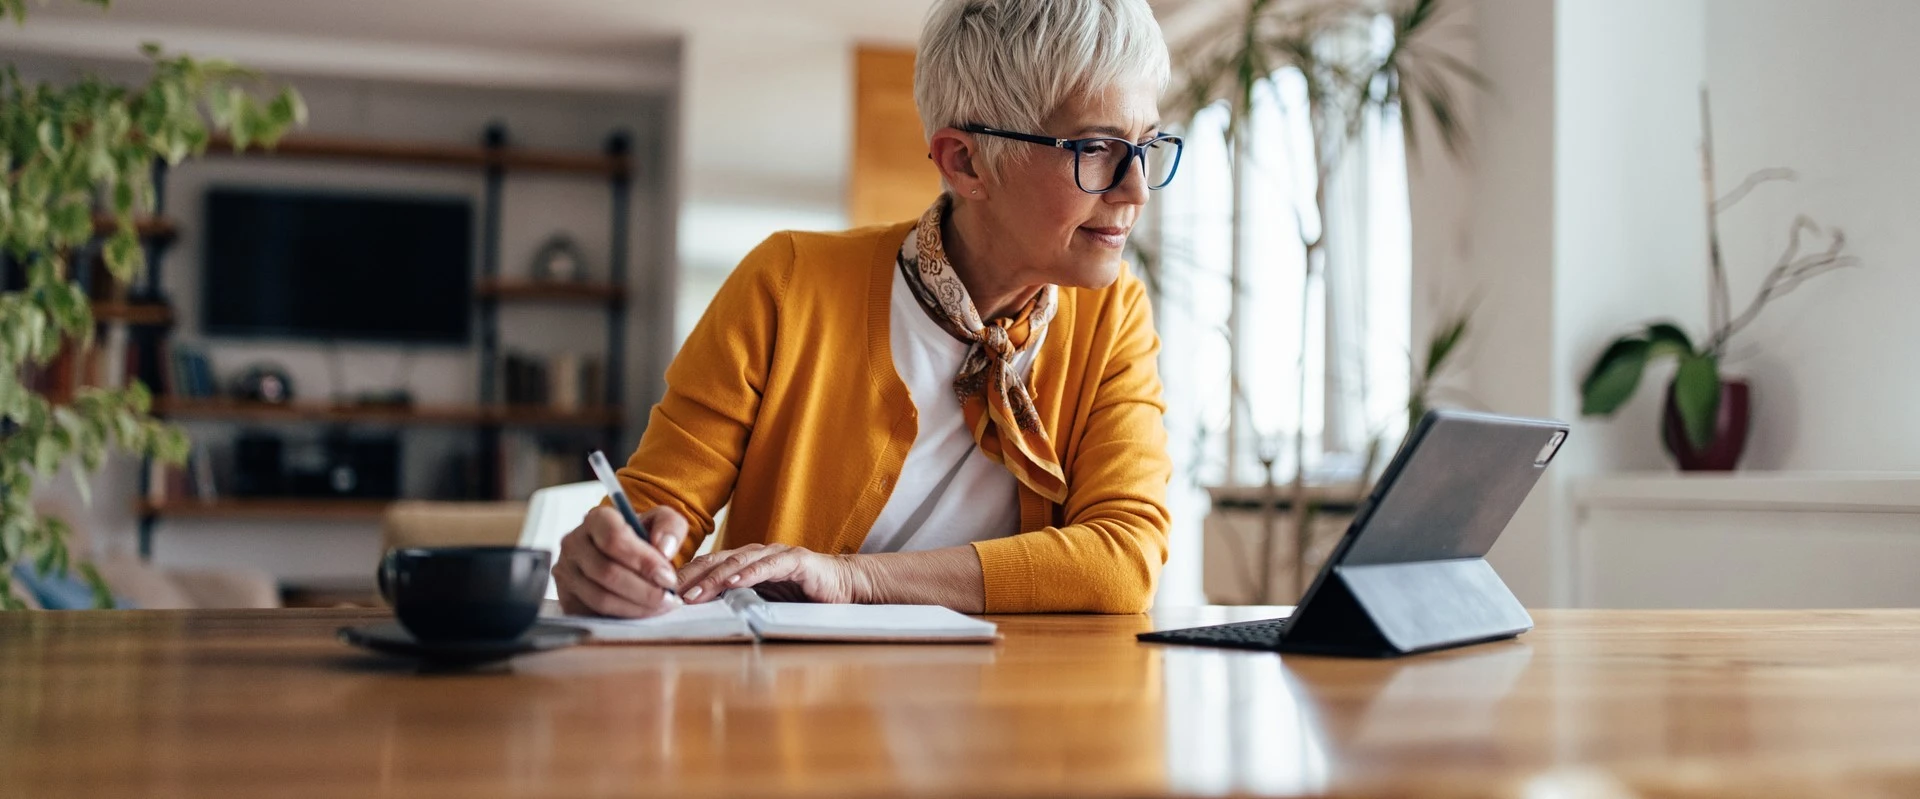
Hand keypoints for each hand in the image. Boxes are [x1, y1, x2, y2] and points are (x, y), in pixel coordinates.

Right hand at [553, 505, 688, 617]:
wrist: (620, 557)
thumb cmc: (640, 538)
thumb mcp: (660, 522)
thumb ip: (670, 526)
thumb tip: (664, 548)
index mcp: (596, 519)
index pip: (613, 538)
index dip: (643, 561)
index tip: (668, 577)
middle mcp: (574, 543)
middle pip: (607, 572)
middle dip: (644, 590)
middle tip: (670, 598)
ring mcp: (566, 573)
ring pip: (600, 597)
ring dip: (636, 607)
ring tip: (661, 607)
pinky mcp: (566, 599)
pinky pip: (593, 614)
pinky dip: (623, 617)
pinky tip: (643, 613)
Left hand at [676, 544, 865, 604]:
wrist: (845, 586)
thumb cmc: (803, 595)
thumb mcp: (764, 601)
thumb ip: (737, 602)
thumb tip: (702, 616)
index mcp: (745, 563)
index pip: (707, 566)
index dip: (685, 577)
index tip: (662, 593)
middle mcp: (756, 555)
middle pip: (715, 561)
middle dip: (690, 578)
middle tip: (668, 594)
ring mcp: (776, 555)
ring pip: (737, 562)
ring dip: (713, 578)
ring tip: (693, 594)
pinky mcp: (797, 561)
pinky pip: (770, 566)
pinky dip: (751, 573)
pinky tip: (734, 582)